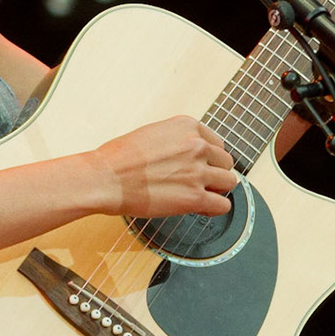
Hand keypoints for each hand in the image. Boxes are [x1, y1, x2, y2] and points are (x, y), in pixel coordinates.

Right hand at [94, 116, 236, 217]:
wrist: (105, 178)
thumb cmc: (119, 158)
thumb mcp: (153, 133)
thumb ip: (177, 141)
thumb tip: (187, 156)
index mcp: (188, 126)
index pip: (216, 143)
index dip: (209, 158)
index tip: (200, 167)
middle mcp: (197, 145)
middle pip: (225, 162)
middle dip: (214, 173)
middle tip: (198, 182)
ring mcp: (198, 172)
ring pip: (228, 182)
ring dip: (216, 190)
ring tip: (199, 195)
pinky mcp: (194, 197)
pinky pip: (222, 206)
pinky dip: (215, 209)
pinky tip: (203, 209)